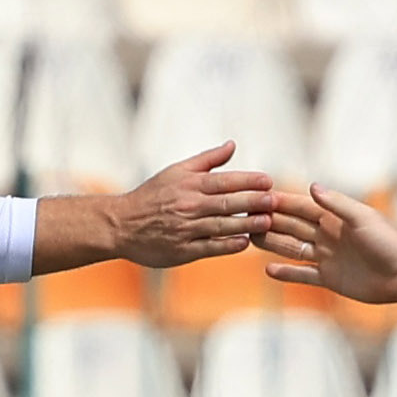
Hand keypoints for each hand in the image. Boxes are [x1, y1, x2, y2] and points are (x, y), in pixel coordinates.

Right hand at [88, 142, 274, 268]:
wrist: (120, 224)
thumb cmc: (152, 196)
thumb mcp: (176, 171)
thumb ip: (207, 160)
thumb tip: (232, 145)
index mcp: (189, 185)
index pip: (224, 181)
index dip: (248, 181)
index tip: (269, 181)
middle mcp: (188, 205)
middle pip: (226, 203)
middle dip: (253, 201)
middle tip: (275, 200)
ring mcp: (186, 229)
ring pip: (221, 225)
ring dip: (246, 224)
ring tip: (268, 222)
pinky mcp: (182, 251)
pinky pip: (209, 247)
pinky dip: (227, 245)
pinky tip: (244, 243)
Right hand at [261, 183, 396, 304]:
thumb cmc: (389, 241)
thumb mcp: (363, 218)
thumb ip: (336, 204)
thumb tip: (312, 187)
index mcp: (334, 218)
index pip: (300, 207)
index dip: (279, 202)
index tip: (255, 196)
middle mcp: (327, 235)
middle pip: (291, 226)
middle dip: (269, 221)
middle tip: (242, 217)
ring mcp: (327, 257)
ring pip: (292, 248)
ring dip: (272, 243)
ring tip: (249, 239)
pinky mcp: (330, 279)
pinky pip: (303, 274)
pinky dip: (287, 273)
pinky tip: (268, 269)